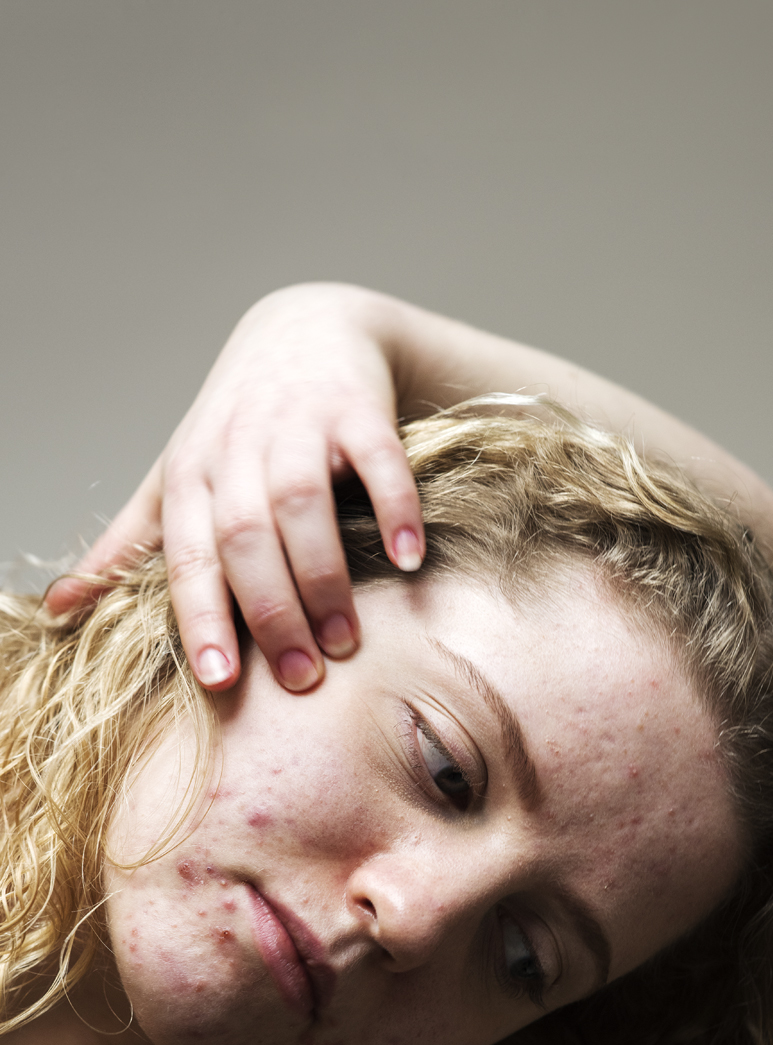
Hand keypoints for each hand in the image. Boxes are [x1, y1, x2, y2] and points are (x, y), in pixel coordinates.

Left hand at [43, 285, 424, 691]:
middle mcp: (237, 447)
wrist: (305, 331)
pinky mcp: (357, 409)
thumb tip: (59, 608)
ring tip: (346, 640)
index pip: (189, 553)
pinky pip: (377, 459)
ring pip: (301, 503)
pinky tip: (407, 558)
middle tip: (301, 677)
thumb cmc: (235, 423)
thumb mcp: (176, 476)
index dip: (202, 616)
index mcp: (191, 474)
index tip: (220, 680)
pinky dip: (394, 508)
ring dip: (324, 575)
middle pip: (244, 536)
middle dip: (270, 611)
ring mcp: (298, 424)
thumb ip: (130, 543)